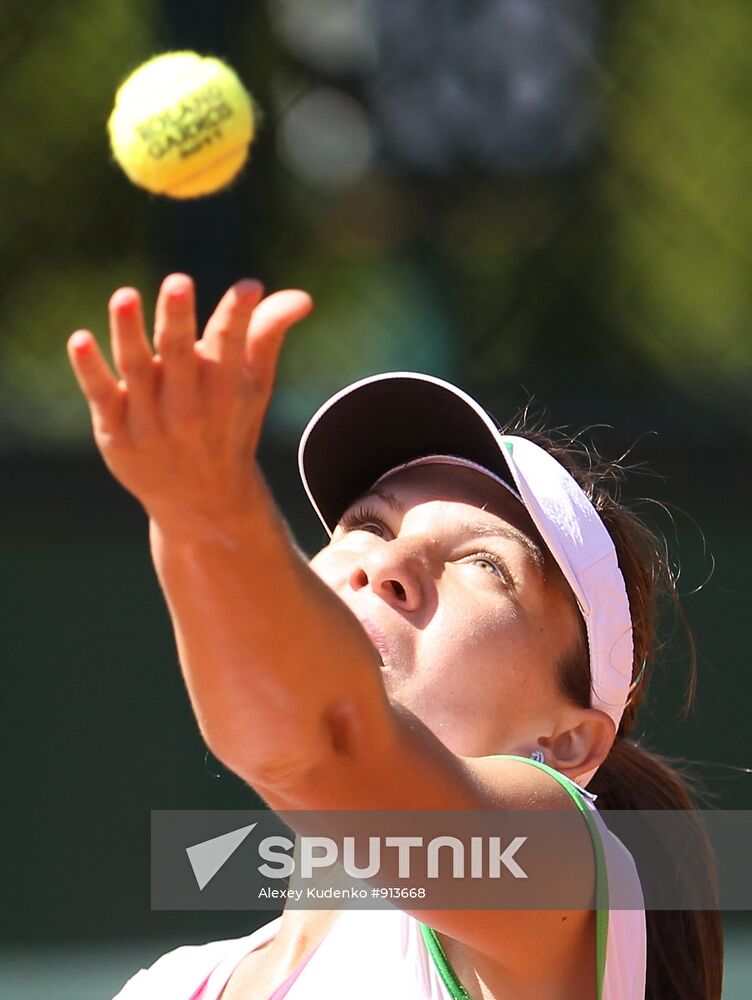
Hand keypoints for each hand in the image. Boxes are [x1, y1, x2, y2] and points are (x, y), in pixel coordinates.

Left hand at [67, 273, 312, 528]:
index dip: (239, 315)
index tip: (247, 288)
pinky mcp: (116, 433)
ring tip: (125, 296)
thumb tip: (303, 298)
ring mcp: (150, 422)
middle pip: (181, 356)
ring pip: (137, 370)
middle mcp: (189, 407)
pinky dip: (90, 370)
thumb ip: (268, 334)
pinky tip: (80, 339)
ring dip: (130, 333)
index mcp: (226, 391)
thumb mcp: (254, 385)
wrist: (202, 502)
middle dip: (179, 319)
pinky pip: (101, 396)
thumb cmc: (230, 427)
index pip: (231, 346)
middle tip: (179, 281)